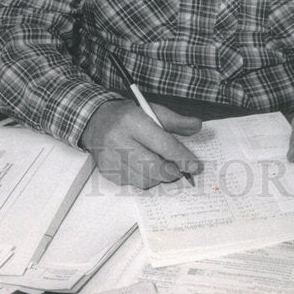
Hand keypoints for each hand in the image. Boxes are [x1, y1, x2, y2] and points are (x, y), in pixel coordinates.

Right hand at [81, 99, 201, 188]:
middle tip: (180, 170)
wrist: (96, 121)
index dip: (181, 157)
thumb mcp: (152, 110)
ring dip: (158, 177)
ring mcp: (110, 158)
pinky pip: (133, 183)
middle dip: (171, 172)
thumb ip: (176, 120)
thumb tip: (197, 126)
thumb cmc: (128, 116)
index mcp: (132, 121)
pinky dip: (144, 178)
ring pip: (144, 179)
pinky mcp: (107, 172)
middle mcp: (119, 140)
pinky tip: (143, 166)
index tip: (195, 166)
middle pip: (153, 167)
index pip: (163, 144)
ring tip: (161, 166)